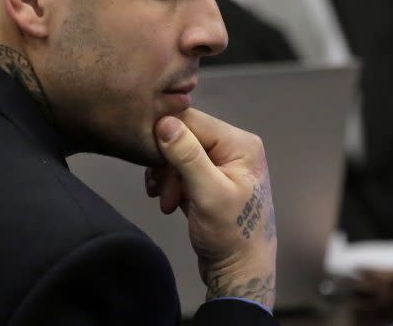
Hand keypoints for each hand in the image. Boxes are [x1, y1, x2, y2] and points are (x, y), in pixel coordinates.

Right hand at [144, 108, 276, 309]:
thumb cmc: (232, 235)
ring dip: (166, 177)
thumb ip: (187, 155)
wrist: (239, 272)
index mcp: (240, 143)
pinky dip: (169, 183)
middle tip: (161, 192)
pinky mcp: (209, 176)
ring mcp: (221, 162)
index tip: (152, 163)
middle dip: (166, 163)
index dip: (165, 137)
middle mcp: (233, 146)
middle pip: (182, 136)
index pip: (191, 120)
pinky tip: (168, 201)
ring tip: (166, 201)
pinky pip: (180, 167)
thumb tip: (164, 122)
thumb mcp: (208, 194)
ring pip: (177, 153)